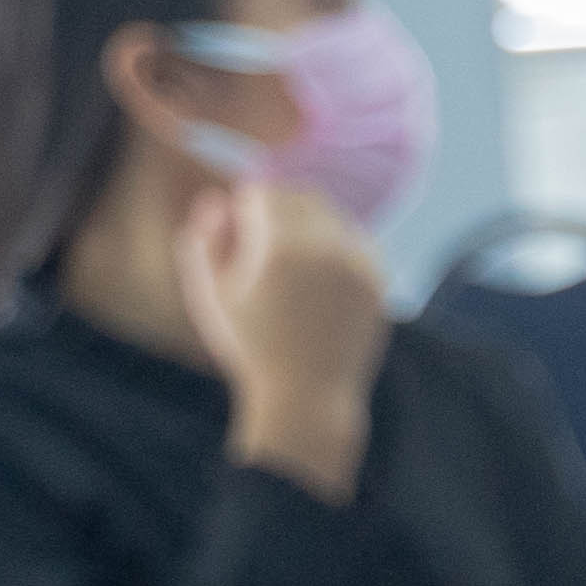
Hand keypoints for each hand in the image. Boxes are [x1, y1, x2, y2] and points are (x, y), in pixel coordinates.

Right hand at [182, 172, 388, 497]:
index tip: (240, 234)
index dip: (247, 207)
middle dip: (279, 211)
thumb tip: (217, 198)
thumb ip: (206, 241)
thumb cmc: (250, 345)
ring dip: (308, 226)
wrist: (308, 393)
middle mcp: (327, 249)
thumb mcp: (212, 295)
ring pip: (332, 216)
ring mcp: (359, 263)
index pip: (267, 192)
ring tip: (287, 269)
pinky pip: (356, 241)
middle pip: (302, 198)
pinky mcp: (378, 279)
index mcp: (282, 249)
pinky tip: (317, 279)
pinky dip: (336, 247)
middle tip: (262, 246)